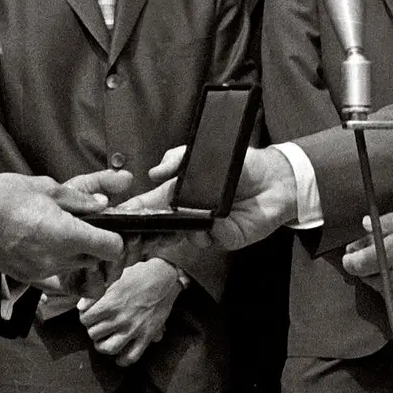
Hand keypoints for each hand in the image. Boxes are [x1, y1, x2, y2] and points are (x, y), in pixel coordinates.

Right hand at [0, 171, 124, 285]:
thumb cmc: (5, 197)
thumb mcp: (47, 188)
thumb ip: (80, 199)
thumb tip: (102, 203)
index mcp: (68, 234)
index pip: (112, 248)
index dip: (116, 238)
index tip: (110, 228)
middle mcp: (59, 259)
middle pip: (95, 260)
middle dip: (96, 246)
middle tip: (86, 227)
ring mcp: (43, 271)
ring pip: (75, 268)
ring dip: (77, 255)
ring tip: (61, 233)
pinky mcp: (28, 277)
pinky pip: (55, 276)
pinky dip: (57, 264)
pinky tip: (46, 247)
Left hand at [79, 258, 183, 365]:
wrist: (164, 277)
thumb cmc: (138, 275)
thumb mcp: (114, 279)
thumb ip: (96, 294)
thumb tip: (80, 306)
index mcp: (111, 303)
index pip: (86, 319)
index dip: (85, 317)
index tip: (89, 315)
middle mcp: (120, 318)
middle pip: (94, 334)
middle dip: (93, 330)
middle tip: (97, 326)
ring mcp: (134, 329)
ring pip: (108, 348)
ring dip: (102, 346)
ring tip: (104, 341)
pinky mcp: (146, 335)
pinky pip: (132, 356)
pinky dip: (123, 360)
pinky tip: (119, 356)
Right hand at [134, 145, 299, 250]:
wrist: (275, 178)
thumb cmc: (239, 164)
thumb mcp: (204, 152)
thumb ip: (178, 158)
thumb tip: (154, 173)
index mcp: (180, 194)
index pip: (151, 205)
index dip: (134, 211)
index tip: (117, 215)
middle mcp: (189, 215)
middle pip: (161, 229)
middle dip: (149, 230)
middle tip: (139, 228)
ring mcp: (206, 230)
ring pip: (182, 237)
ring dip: (179, 229)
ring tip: (182, 216)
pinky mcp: (225, 239)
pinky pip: (210, 240)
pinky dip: (208, 231)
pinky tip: (214, 219)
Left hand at [342, 204, 392, 321]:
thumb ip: (390, 222)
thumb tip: (365, 225)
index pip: (358, 263)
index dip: (351, 259)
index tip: (351, 254)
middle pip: (370, 280)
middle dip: (365, 270)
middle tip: (367, 258)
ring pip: (387, 295)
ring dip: (382, 283)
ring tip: (386, 270)